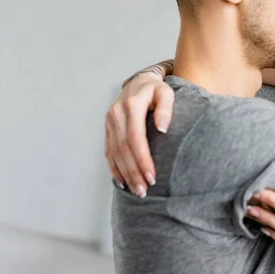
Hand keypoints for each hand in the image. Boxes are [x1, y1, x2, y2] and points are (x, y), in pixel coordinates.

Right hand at [104, 73, 173, 196]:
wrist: (139, 82)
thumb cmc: (157, 89)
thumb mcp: (166, 93)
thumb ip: (166, 108)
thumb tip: (163, 129)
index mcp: (131, 106)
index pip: (135, 138)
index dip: (142, 159)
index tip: (152, 177)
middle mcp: (116, 114)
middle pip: (123, 149)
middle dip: (133, 172)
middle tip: (144, 191)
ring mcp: (109, 122)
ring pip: (115, 153)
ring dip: (125, 174)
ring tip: (137, 191)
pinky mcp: (108, 129)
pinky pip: (109, 152)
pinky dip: (115, 168)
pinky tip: (122, 181)